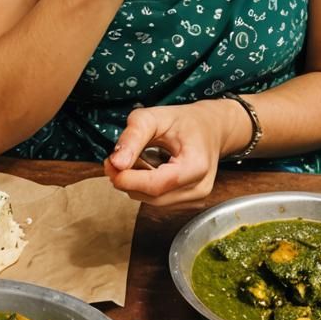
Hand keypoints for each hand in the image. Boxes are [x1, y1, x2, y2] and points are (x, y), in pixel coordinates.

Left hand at [103, 100, 245, 205]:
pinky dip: (146, 188)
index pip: (156, 185)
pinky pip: (159, 201)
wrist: (211, 128)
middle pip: (152, 196)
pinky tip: (148, 169)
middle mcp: (199, 188)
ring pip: (153, 202)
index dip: (129, 179)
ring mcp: (196, 199)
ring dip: (136, 185)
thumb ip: (133, 136)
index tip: (110, 164)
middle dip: (128, 180)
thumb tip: (115, 163)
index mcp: (197, 166)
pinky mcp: (188, 202)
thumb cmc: (185, 121)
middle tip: (113, 160)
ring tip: (135, 159)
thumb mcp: (156, 116)